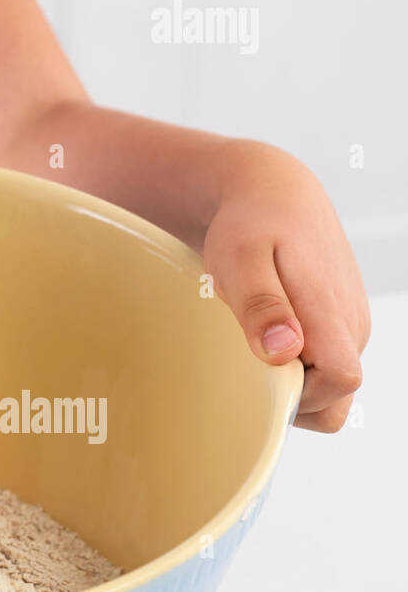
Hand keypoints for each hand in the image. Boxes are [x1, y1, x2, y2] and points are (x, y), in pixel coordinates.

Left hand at [202, 141, 370, 431]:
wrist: (273, 193)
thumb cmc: (250, 224)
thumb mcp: (240, 258)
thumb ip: (262, 306)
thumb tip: (285, 352)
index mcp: (331, 312)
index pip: (341, 382)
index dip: (301, 394)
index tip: (260, 371)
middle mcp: (351, 324)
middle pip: (334, 398)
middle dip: (290, 395)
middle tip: (247, 350)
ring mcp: (350, 324)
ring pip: (328, 386)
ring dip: (290, 378)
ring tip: (255, 334)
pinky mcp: (340, 322)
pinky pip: (323, 365)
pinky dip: (295, 362)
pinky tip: (267, 331)